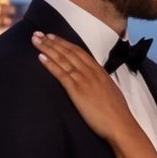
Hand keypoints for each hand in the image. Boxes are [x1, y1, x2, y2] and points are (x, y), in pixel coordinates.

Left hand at [34, 34, 144, 149]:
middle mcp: (91, 72)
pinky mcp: (77, 90)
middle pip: (68, 52)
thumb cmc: (117, 113)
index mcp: (99, 71)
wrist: (120, 124)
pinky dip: (50, 65)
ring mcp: (84, 80)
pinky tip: (40, 57)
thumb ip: (101, 83)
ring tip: (35, 40)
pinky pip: (61, 74)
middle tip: (38, 33)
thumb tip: (97, 82)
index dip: (65, 43)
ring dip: (48, 48)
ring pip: (63, 59)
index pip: (79, 52)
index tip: (53, 37)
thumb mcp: (111, 91)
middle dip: (52, 41)